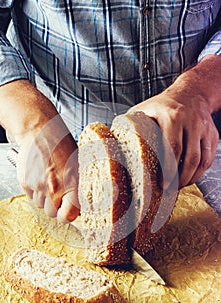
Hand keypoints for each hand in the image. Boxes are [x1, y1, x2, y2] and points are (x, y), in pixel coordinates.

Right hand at [16, 114, 79, 222]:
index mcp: (72, 184)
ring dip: (44, 198)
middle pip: (52, 213)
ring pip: (40, 205)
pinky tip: (39, 176)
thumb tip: (79, 203)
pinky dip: (34, 190)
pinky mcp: (25, 182)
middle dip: (55, 207)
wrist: (40, 131)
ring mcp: (38, 186)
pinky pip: (30, 196)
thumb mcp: (78, 165)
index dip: (68, 216)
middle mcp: (54, 188)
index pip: (68, 216)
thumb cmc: (61, 144)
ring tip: (48, 181)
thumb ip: (78, 186)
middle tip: (57, 194)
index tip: (68, 212)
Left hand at [129, 71, 218, 189]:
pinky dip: (200, 171)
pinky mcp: (213, 134)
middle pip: (189, 158)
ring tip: (179, 186)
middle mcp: (191, 122)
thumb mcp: (144, 109)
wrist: (191, 92)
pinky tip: (190, 177)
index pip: (172, 148)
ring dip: (191, 178)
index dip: (168, 170)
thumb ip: (130, 126)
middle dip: (180, 178)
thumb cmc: (162, 105)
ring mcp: (204, 128)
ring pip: (202, 160)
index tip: (162, 184)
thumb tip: (112, 144)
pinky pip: (209, 158)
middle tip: (170, 190)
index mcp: (172, 116)